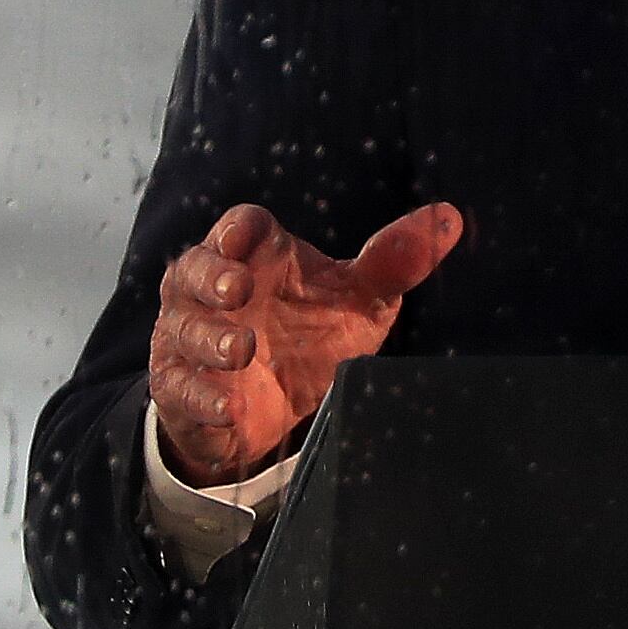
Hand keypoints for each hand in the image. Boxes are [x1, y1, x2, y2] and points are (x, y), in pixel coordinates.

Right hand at [148, 201, 465, 484]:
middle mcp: (209, 290)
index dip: (236, 229)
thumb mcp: (358, 299)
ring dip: (210, 339)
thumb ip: (395, 261)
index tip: (244, 237)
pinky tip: (229, 406)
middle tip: (237, 290)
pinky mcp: (178, 387)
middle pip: (194, 268)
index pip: (238, 227)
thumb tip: (449, 218)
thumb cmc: (309, 331)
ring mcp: (187, 338)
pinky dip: (203, 399)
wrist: (270, 409)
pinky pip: (180, 390)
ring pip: (182, 329)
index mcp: (253, 255)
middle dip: (211, 277)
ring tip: (242, 351)